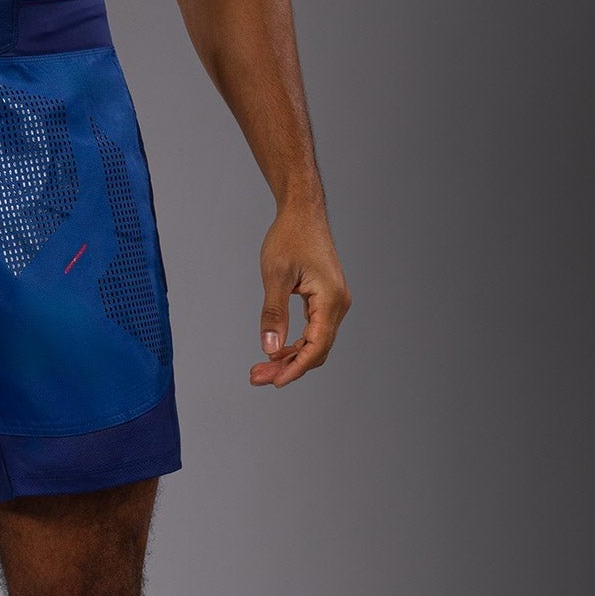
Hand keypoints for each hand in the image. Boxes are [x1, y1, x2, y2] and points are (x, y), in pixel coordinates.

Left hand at [251, 206, 350, 387]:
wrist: (302, 213)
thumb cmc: (290, 237)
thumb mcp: (276, 276)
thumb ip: (273, 313)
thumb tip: (270, 347)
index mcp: (331, 300)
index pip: (316, 346)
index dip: (295, 368)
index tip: (274, 382)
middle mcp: (338, 304)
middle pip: (316, 349)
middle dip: (287, 367)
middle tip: (256, 377)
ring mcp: (334, 303)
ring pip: (314, 342)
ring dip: (289, 357)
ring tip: (260, 368)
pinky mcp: (325, 300)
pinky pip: (313, 331)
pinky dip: (294, 343)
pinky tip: (274, 351)